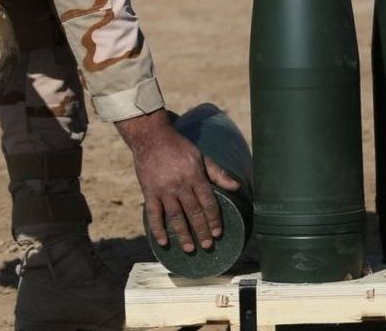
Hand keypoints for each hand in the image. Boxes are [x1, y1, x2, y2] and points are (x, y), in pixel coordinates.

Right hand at [116, 110, 240, 252]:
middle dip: (201, 231)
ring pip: (175, 216)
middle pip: (193, 212)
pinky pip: (153, 214)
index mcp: (194, 175)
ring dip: (183, 234)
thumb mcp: (200, 156)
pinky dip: (157, 229)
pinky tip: (163, 242)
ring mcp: (163, 189)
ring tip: (189, 249)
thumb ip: (217, 172)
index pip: (208, 202)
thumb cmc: (179, 146)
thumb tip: (236, 186)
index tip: (218, 233)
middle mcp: (179, 184)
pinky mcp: (149, 191)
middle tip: (207, 246)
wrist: (151, 137)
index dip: (214, 219)